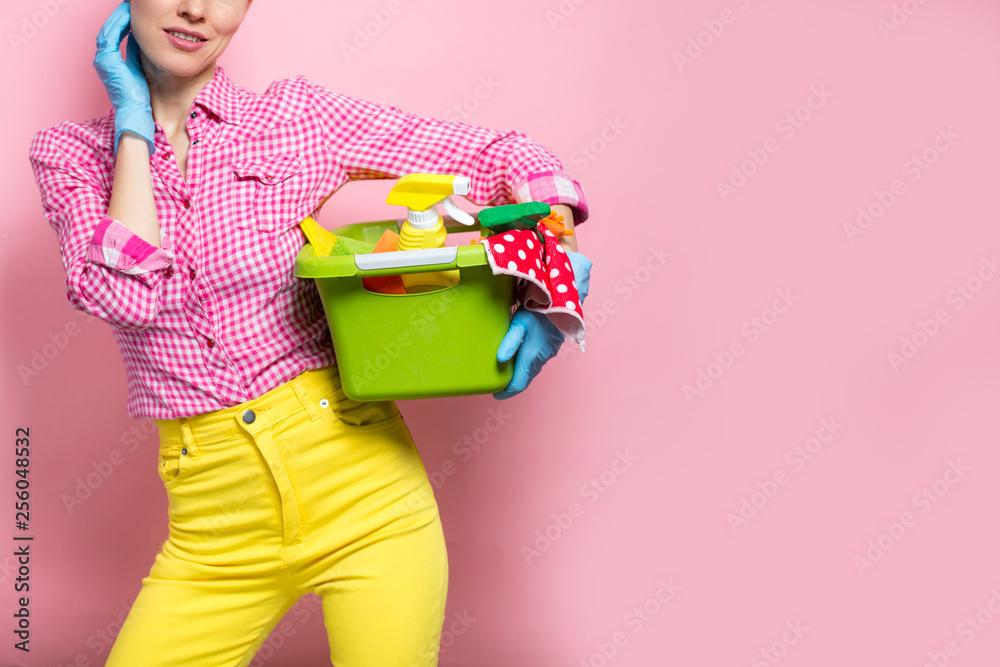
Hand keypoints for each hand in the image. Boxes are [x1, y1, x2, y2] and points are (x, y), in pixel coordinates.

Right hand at [94, 1, 153, 154]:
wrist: (136, 115)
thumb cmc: (141, 97)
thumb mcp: (140, 68)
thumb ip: (138, 52)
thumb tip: (143, 37)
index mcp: (110, 60)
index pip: (115, 33)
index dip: (123, 20)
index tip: (134, 10)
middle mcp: (103, 58)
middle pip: (110, 28)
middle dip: (120, 14)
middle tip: (131, 4)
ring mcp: (102, 59)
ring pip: (109, 29)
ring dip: (120, 16)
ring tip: (129, 6)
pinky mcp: (107, 61)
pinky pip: (111, 35)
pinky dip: (119, 24)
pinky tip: (129, 16)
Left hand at [493, 250, 591, 398]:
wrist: (564, 300)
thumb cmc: (541, 310)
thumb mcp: (520, 323)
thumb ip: (510, 342)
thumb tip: (500, 360)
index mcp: (532, 356)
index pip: (519, 383)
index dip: (506, 391)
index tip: (496, 393)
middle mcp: (541, 358)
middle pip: (526, 378)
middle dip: (513, 383)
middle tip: (499, 384)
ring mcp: (548, 353)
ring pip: (533, 370)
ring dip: (521, 374)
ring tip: (507, 372)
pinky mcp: (552, 346)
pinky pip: (539, 361)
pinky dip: (529, 365)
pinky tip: (522, 357)